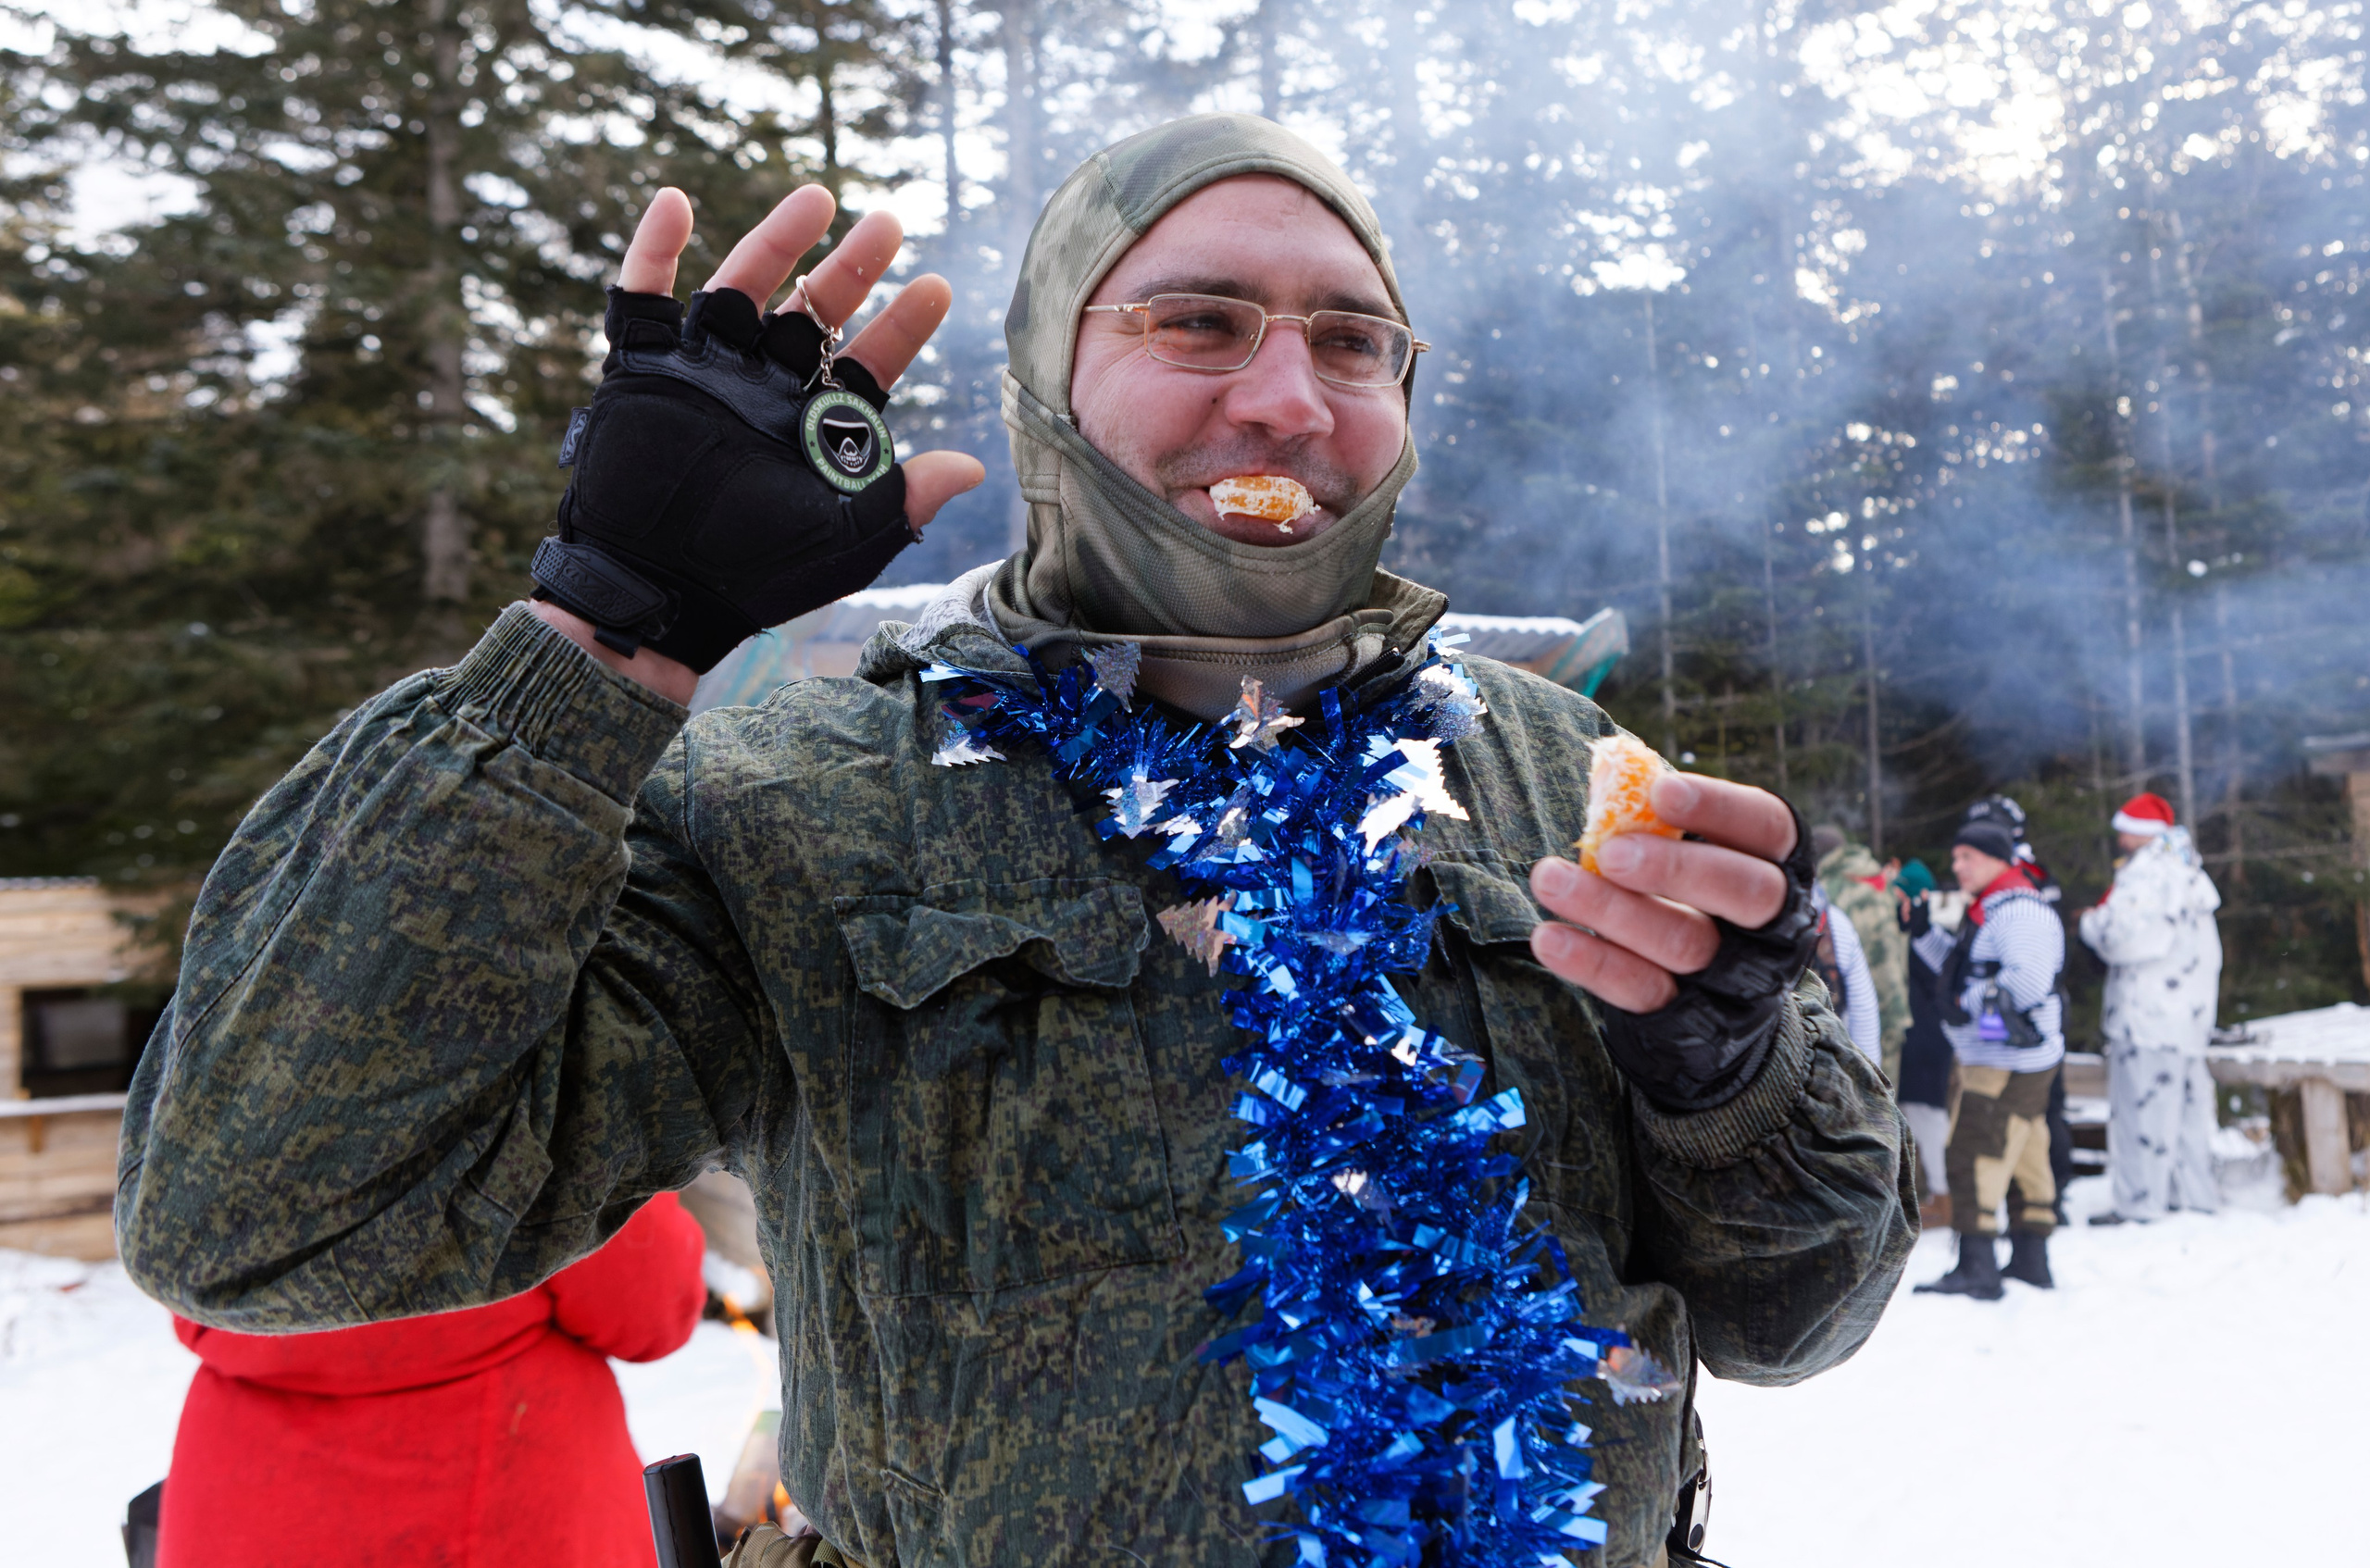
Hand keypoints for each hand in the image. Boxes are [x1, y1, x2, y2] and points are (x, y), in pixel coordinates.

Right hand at [530, 186, 985, 696]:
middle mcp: (763, 389)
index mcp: (813, 425)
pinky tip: (674, 201)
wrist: (660, 593)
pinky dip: (654, 249)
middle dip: (850, 268)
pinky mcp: (642, 371)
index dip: (902, 327)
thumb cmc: (757, 574)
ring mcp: (704, 373)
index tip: (936, 287)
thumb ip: (904, 500)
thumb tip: (974, 467)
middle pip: (812, 310)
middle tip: (890, 222)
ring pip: (740, 286)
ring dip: (776, 240)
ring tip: (818, 197)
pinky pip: (641, 297)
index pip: (867, 363)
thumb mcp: (844, 539)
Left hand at [1527, 773, 1795, 1012]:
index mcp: (1779, 867)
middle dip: (1675, 868)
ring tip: (1549, 879)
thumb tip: (1609, 779)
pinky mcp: (1690, 1023)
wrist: (1711, 1014)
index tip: (1661, 791)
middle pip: (1745, 892)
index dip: (1720, 807)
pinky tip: (1549, 937)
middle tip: (1609, 852)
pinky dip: (1593, 962)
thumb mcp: (1694, 858)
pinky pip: (1642, 991)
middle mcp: (1773, 926)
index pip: (1767, 827)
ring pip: (1684, 943)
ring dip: (1611, 909)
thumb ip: (1662, 825)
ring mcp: (1735, 980)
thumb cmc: (1689, 901)